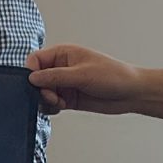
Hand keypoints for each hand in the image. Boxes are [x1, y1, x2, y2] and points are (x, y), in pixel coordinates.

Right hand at [26, 44, 146, 115]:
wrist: (131, 94)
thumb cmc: (113, 76)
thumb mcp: (82, 74)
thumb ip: (55, 76)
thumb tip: (32, 78)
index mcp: (63, 53)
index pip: (35, 60)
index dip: (31, 72)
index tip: (36, 84)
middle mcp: (62, 68)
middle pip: (37, 78)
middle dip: (40, 89)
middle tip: (52, 97)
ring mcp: (65, 84)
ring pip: (42, 93)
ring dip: (46, 100)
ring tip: (60, 103)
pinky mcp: (69, 98)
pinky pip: (51, 103)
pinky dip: (51, 107)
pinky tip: (61, 108)